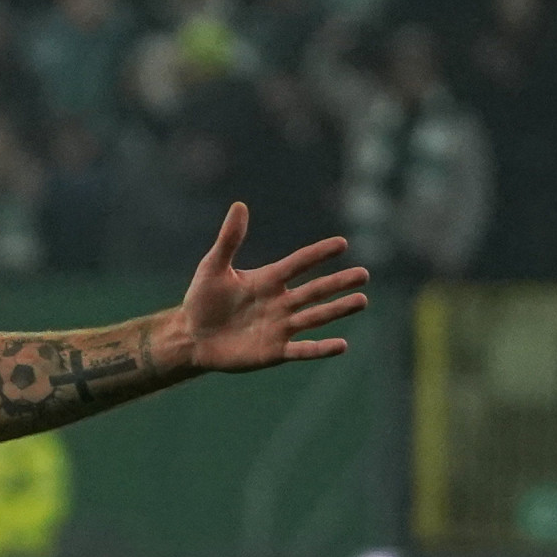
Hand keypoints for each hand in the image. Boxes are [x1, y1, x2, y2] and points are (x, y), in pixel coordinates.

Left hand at [180, 203, 368, 373]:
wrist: (192, 337)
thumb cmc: (202, 300)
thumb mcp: (213, 267)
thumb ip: (229, 240)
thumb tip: (240, 205)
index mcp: (268, 280)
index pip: (299, 263)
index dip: (318, 254)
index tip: (342, 244)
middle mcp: (280, 302)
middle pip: (315, 291)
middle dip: (338, 283)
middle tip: (364, 274)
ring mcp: (280, 327)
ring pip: (315, 317)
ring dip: (338, 309)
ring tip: (361, 300)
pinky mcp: (274, 352)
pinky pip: (302, 350)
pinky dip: (320, 349)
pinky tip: (341, 345)